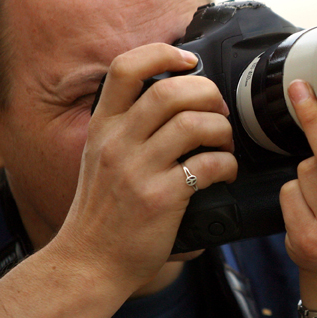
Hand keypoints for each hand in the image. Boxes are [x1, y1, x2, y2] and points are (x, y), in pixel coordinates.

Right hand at [54, 43, 236, 291]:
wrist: (87, 263)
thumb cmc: (102, 213)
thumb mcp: (101, 159)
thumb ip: (129, 130)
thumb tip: (180, 104)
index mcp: (103, 127)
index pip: (125, 69)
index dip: (162, 54)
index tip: (189, 61)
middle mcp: (117, 142)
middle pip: (171, 90)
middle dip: (208, 93)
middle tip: (218, 111)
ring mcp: (137, 169)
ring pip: (194, 123)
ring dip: (222, 129)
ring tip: (225, 144)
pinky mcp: (160, 198)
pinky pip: (208, 164)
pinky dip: (228, 164)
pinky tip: (226, 173)